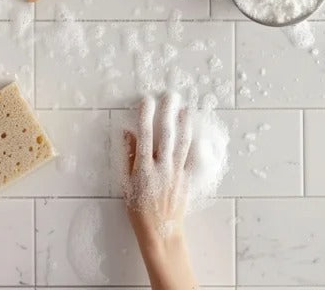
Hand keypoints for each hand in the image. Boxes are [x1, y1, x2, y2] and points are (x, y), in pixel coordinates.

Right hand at [123, 93, 197, 289]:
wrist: (160, 231)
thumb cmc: (138, 209)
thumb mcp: (126, 184)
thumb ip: (128, 157)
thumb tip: (127, 133)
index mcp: (143, 168)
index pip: (144, 135)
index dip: (145, 116)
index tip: (146, 100)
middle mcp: (161, 167)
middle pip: (166, 134)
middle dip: (168, 113)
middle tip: (170, 95)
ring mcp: (176, 173)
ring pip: (182, 143)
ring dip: (184, 124)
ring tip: (186, 108)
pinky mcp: (186, 179)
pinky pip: (192, 159)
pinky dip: (196, 145)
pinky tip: (198, 133)